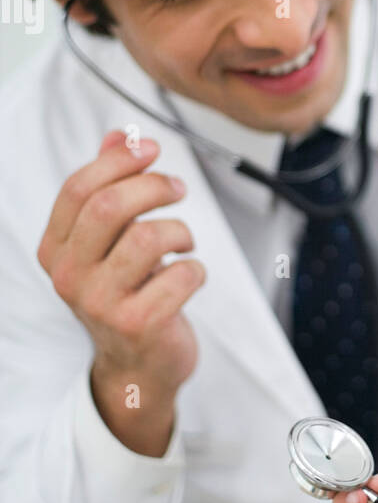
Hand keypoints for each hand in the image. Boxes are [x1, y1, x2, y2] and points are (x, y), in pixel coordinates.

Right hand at [37, 129, 205, 453]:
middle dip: (154, 186)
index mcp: (56, 250)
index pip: (78, 189)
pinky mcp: (138, 324)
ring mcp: (101, 303)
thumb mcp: (109, 243)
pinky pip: (180, 274)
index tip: (151, 150)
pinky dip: (195, 269)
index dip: (119, 161)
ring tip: (184, 242)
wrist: (139, 367)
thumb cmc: (127, 293)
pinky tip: (189, 277)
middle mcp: (70, 277)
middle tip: (178, 189)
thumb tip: (119, 135)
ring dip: (180, 230)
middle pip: (110, 206)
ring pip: (147, 237)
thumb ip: (109, 187)